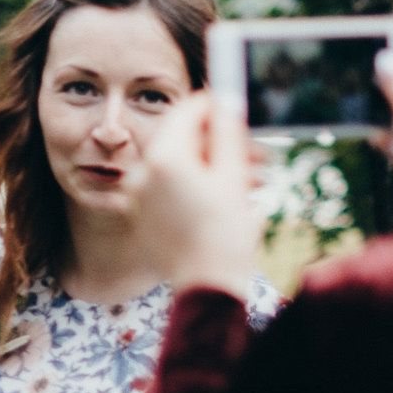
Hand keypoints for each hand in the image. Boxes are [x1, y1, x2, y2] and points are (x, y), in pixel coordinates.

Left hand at [121, 94, 259, 297]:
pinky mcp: (141, 217)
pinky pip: (169, 191)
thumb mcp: (234, 176)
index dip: (214, 107)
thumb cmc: (225, 235)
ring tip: (252, 183)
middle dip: (220, 145)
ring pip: (180, 168)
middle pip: (184, 141)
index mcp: (164, 158)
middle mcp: (142, 173)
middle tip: (255, 154)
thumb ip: (227, 133)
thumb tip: (225, 102)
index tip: (235, 109)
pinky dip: (195, 189)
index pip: (187, 111)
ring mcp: (138, 197)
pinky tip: (226, 201)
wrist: (206, 289)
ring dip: (214, 169)